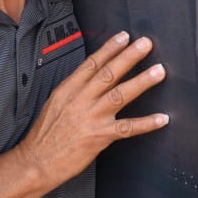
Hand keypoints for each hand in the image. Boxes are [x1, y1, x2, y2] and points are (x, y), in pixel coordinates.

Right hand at [18, 32, 167, 188]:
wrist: (36, 161)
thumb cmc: (44, 136)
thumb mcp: (54, 103)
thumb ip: (74, 91)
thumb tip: (90, 80)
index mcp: (68, 90)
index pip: (92, 63)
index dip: (110, 48)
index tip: (124, 37)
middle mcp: (80, 100)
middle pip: (108, 73)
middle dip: (129, 56)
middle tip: (146, 44)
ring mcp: (91, 117)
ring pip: (120, 94)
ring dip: (141, 81)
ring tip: (158, 71)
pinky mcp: (99, 136)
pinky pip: (127, 127)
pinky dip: (146, 123)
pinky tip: (161, 118)